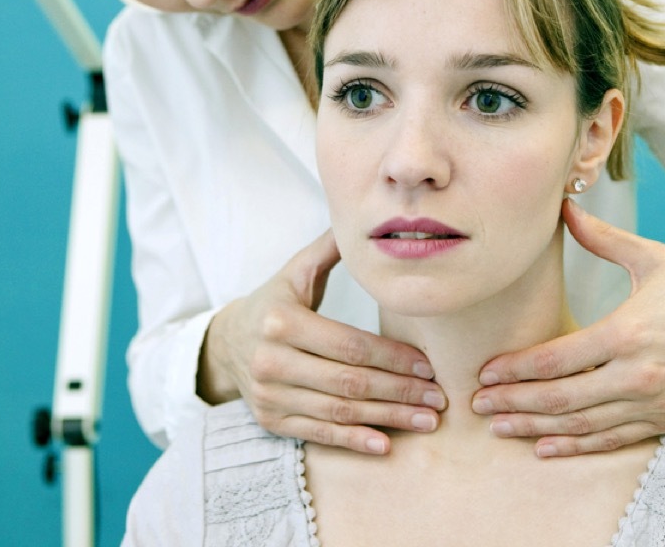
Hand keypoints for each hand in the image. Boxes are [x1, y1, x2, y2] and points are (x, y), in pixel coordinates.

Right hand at [198, 230, 446, 453]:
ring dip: (387, 418)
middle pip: (349, 382)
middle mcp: (272, 361)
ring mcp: (269, 396)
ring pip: (339, 411)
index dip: (392, 358)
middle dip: (400, 392)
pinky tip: (385, 444)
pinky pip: (318, 433)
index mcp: (282, 321)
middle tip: (438, 398)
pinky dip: (353, 441)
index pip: (349, 345)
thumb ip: (330, 249)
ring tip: (426, 421)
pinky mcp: (270, 420)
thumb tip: (367, 221)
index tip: (428, 366)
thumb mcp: (295, 272)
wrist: (225, 342)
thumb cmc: (273, 302)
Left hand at [471, 199, 664, 456]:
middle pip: (561, 397)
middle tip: (478, 404)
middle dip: (514, 403)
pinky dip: (578, 445)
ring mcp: (655, 402)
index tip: (485, 372)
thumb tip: (564, 207)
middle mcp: (639, 374)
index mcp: (629, 331)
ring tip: (501, 427)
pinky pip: (614, 440)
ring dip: (537, 428)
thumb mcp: (653, 257)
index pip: (557, 359)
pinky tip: (548, 445)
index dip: (515, 369)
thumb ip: (602, 238)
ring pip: (583, 424)